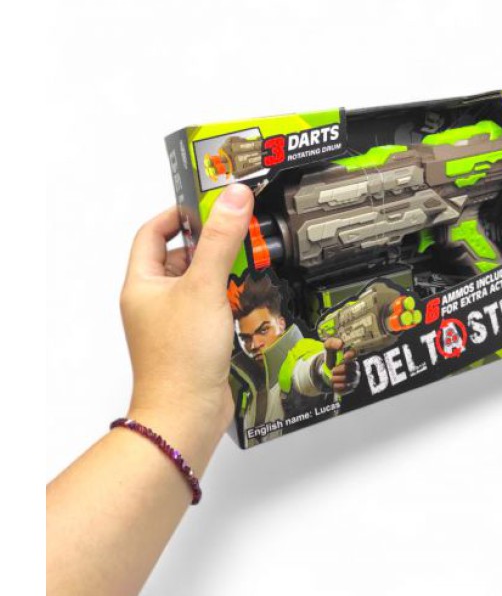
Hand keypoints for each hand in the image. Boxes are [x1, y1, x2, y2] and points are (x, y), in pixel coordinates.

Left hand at [120, 184, 252, 437]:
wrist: (187, 414)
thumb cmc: (179, 360)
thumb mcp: (204, 287)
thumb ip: (220, 240)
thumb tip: (232, 198)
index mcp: (143, 284)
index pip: (153, 233)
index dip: (177, 215)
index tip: (205, 206)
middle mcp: (155, 302)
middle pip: (180, 257)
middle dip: (209, 245)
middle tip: (237, 234)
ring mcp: (174, 323)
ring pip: (200, 284)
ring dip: (222, 274)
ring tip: (246, 265)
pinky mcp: (195, 340)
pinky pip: (212, 309)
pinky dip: (229, 300)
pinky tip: (247, 300)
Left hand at [323, 338, 359, 393]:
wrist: (327, 370)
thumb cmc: (331, 357)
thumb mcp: (328, 347)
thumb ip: (332, 343)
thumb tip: (340, 344)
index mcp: (351, 355)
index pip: (356, 353)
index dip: (352, 355)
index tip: (345, 356)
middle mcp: (355, 366)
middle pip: (352, 369)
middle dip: (341, 370)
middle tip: (332, 371)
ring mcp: (354, 377)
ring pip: (350, 379)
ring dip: (339, 379)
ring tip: (332, 378)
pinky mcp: (351, 386)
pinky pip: (347, 388)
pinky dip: (339, 387)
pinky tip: (334, 384)